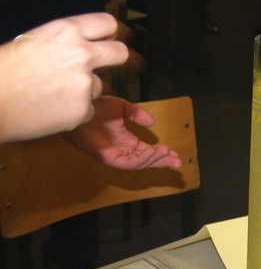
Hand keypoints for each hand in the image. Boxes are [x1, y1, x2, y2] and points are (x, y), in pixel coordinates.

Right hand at [0, 13, 127, 141]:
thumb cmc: (5, 71)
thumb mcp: (34, 40)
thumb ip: (65, 41)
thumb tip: (87, 43)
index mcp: (66, 31)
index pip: (107, 23)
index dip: (109, 33)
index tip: (108, 39)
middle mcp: (82, 55)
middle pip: (121, 52)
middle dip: (115, 58)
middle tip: (104, 65)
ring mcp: (85, 84)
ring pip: (99, 85)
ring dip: (84, 90)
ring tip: (55, 92)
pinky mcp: (84, 109)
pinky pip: (88, 109)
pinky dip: (75, 111)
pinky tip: (53, 108)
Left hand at [65, 96, 181, 168]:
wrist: (75, 105)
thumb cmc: (92, 105)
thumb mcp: (120, 107)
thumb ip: (136, 114)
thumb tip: (152, 122)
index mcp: (124, 140)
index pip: (146, 151)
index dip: (160, 153)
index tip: (174, 152)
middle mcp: (120, 149)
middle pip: (145, 160)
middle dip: (162, 161)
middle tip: (178, 161)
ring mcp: (113, 154)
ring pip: (137, 163)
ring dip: (153, 160)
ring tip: (166, 153)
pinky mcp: (105, 156)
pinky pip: (126, 162)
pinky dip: (140, 159)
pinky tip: (151, 152)